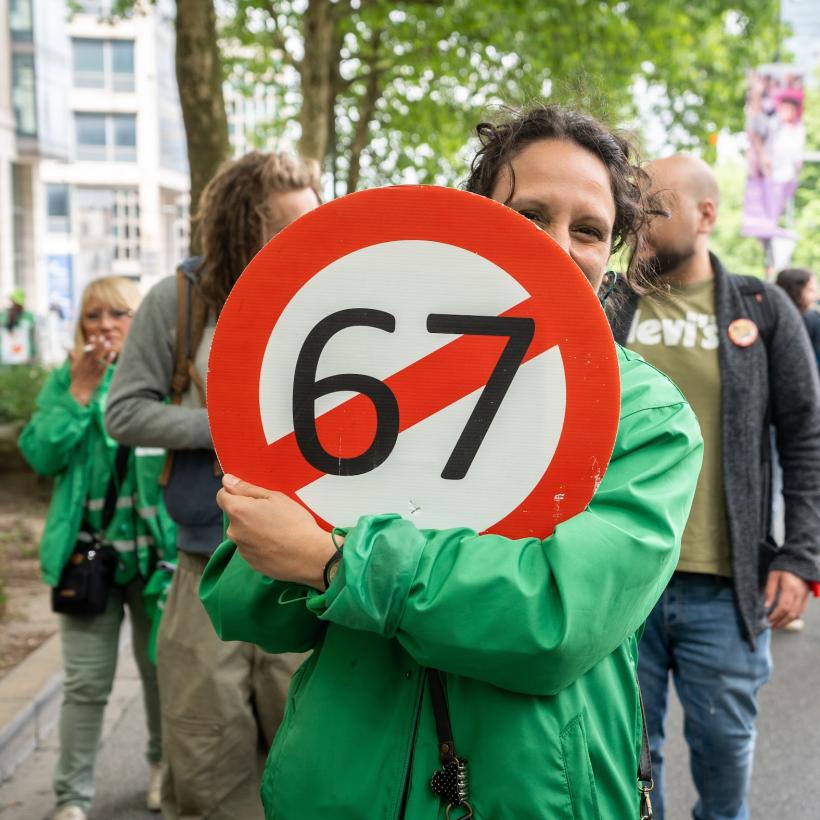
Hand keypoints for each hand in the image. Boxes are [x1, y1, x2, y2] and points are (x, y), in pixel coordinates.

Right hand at [69, 335, 114, 404]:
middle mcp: (87, 365)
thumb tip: (68, 349)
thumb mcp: (72, 368)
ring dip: (104, 350)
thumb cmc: (76, 379)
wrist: (79, 392)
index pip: (86, 351)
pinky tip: (113, 354)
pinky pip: (104, 366)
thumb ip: (72, 358)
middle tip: (103, 337)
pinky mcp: (99, 376)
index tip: (93, 336)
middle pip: (94, 353)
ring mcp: (93, 370)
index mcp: (81, 362)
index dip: (89, 344)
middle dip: (98, 345)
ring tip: (108, 343)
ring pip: (99, 358)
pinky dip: (108, 360)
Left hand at [216, 474, 336, 589]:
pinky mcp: (251, 563)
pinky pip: (251, 548)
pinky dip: (261, 544)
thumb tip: (227, 480)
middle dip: (248, 512)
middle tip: (272, 513)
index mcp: (238, 511)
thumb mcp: (274, 497)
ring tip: (278, 530)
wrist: (309, 556)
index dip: (235, 492)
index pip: (222, 496)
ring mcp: (242, 550)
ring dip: (254, 529)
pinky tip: (278, 544)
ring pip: (243, 533)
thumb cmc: (294, 522)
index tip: (252, 495)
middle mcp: (234, 532)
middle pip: (235, 516)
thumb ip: (247, 488)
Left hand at [764, 570, 808, 628]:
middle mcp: (799, 594)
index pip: (784, 606)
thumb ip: (769, 590)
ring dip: (787, 621)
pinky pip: (802, 610)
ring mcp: (804, 596)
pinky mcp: (806, 597)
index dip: (776, 615)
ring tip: (777, 625)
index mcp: (790, 588)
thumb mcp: (772, 576)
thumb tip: (766, 605)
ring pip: (798, 614)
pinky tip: (786, 619)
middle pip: (791, 613)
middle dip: (781, 621)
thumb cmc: (783, 567)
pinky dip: (794, 617)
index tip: (768, 620)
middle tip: (772, 626)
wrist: (798, 561)